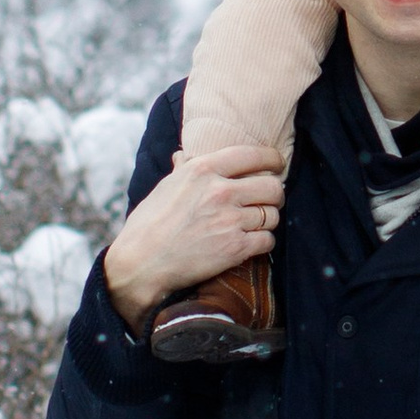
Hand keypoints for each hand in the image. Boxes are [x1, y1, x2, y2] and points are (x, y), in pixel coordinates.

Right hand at [103, 145, 283, 333]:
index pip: (253, 155)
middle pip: (272, 187)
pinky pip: (268, 240)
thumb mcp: (165, 188)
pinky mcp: (236, 248)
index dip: (272, 159)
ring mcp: (230, 220)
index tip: (277, 164)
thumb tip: (183, 155)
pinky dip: (264, 242)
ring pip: (273, 215)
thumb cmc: (148, 225)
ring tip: (255, 224)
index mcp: (202, 170)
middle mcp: (220, 191)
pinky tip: (252, 243)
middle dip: (275, 194)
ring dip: (268, 221)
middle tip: (268, 201)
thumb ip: (183, 170)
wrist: (142, 263)